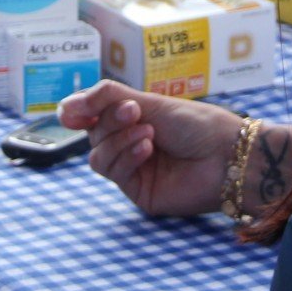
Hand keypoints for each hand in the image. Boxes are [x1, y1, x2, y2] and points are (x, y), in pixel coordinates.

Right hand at [57, 81, 246, 217]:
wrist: (228, 154)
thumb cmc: (197, 124)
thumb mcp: (150, 102)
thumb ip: (107, 99)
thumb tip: (63, 107)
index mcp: (133, 119)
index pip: (93, 114)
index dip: (78, 111)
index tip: (70, 110)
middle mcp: (129, 143)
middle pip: (94, 133)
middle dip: (109, 120)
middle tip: (133, 111)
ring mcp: (133, 168)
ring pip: (98, 156)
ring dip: (118, 140)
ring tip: (147, 132)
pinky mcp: (138, 191)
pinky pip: (114, 172)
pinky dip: (126, 156)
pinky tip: (148, 147)